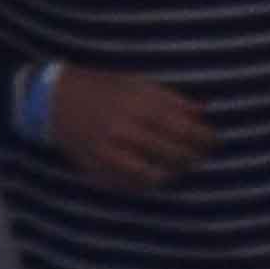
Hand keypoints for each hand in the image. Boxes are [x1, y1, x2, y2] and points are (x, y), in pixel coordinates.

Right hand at [45, 70, 217, 189]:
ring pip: (155, 176)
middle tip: (198, 157)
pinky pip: (131, 185)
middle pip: (174, 155)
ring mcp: (111, 152)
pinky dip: (148, 183)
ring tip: (177, 168)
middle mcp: (127, 130)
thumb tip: (203, 111)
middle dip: (193, 158)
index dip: (205, 139)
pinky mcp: (98, 168)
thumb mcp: (137, 83)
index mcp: (140, 105)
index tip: (214, 142)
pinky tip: (153, 174)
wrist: (55, 100)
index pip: (185, 130)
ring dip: (172, 174)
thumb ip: (172, 98)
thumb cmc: (103, 88)